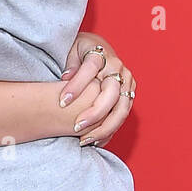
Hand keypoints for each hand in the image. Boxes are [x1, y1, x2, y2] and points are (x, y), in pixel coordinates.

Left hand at [61, 31, 136, 147]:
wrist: (98, 49)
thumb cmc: (81, 51)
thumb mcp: (72, 51)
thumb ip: (71, 64)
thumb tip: (66, 77)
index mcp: (101, 54)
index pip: (90, 69)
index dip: (76, 86)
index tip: (62, 102)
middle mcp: (117, 69)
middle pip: (111, 94)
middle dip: (94, 113)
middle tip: (76, 127)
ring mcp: (126, 82)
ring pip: (121, 109)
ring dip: (104, 127)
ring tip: (85, 139)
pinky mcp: (129, 94)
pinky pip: (123, 115)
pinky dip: (110, 130)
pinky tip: (96, 141)